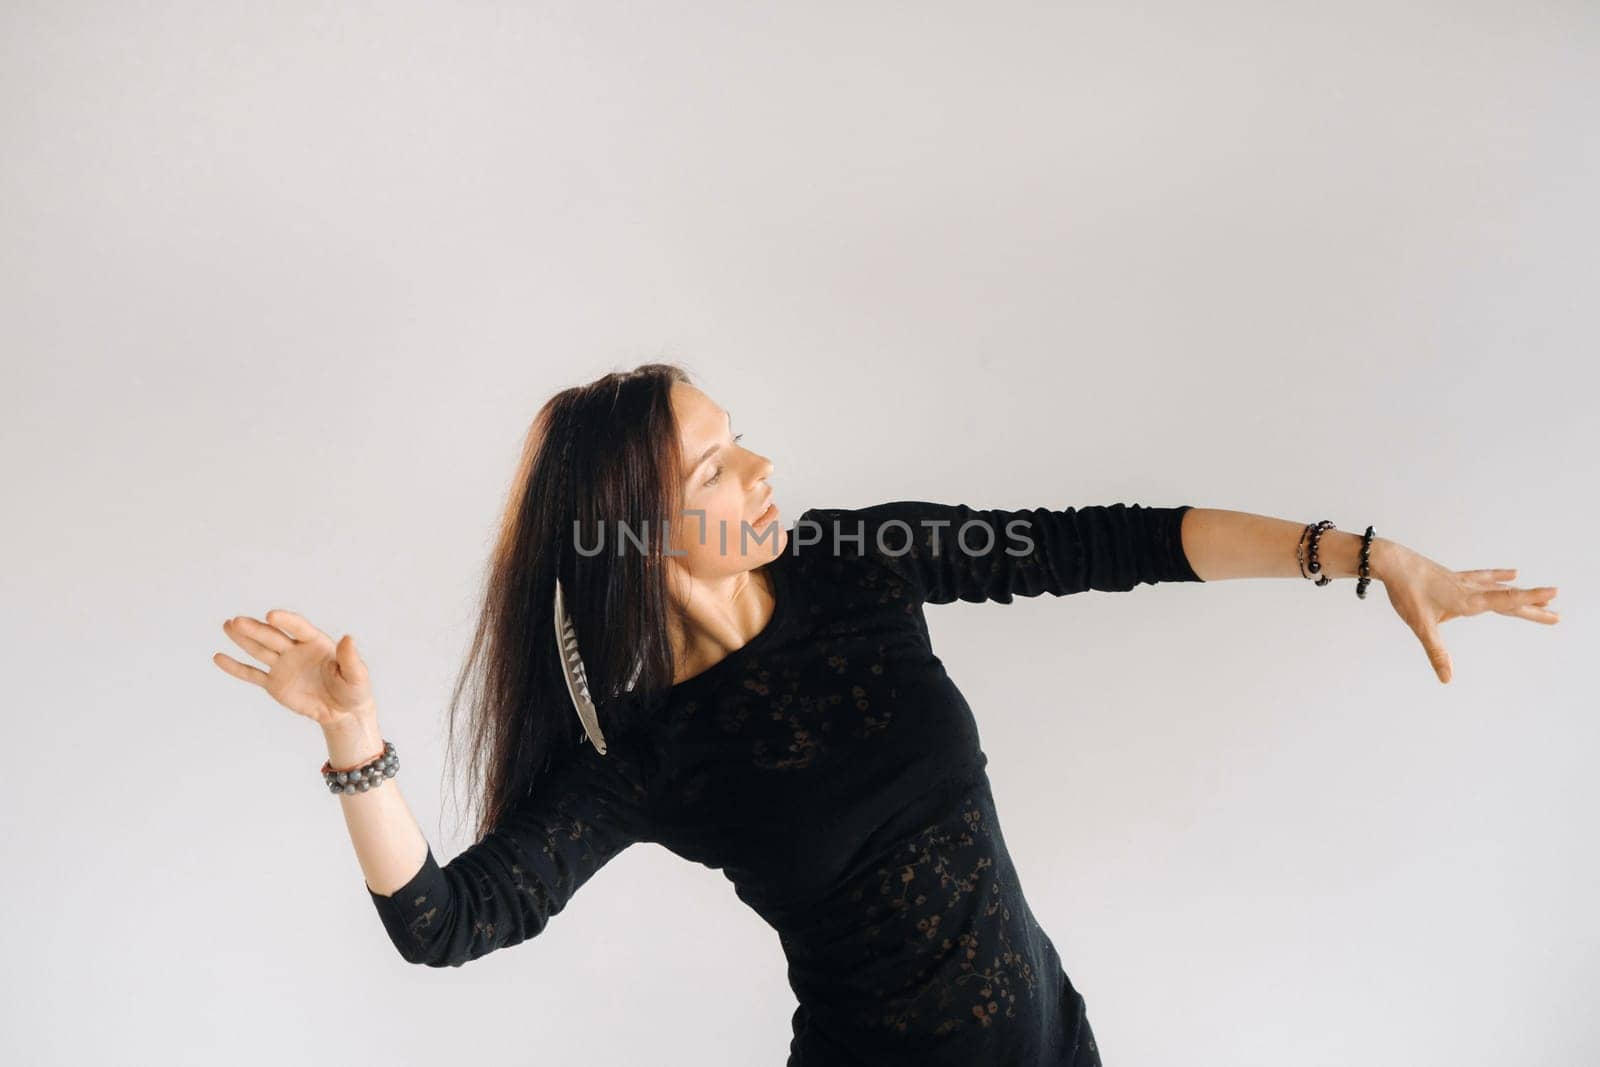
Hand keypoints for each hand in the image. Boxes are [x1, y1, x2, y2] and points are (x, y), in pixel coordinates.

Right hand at [213, 609, 375, 727]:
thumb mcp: (357, 676)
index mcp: (316, 642)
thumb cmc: (353, 689)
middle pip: (273, 637)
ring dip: (243, 639)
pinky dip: (235, 667)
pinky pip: (252, 674)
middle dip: (256, 630)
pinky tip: (219, 657)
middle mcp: (296, 650)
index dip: (285, 620)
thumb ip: (351, 658)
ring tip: (227, 625)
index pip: (298, 627)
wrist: (343, 711)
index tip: (270, 615)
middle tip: (237, 621)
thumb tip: (348, 638)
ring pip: (259, 650)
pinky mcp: (274, 684)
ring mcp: (283, 665)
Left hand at [1376, 543, 1559, 684]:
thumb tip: (1447, 678)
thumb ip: (1436, 652)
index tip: (1553, 598)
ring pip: (1500, 588)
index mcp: (1468, 601)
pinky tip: (1512, 572)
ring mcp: (1464, 581)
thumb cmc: (1406, 592)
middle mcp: (1471, 590)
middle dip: (1532, 607)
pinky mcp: (1454, 577)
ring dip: (1521, 594)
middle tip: (1556, 616)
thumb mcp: (1421, 625)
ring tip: (1542, 598)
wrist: (1392, 563)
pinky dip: (1499, 576)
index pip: (1506, 602)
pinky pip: (1483, 577)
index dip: (1530, 601)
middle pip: (1508, 599)